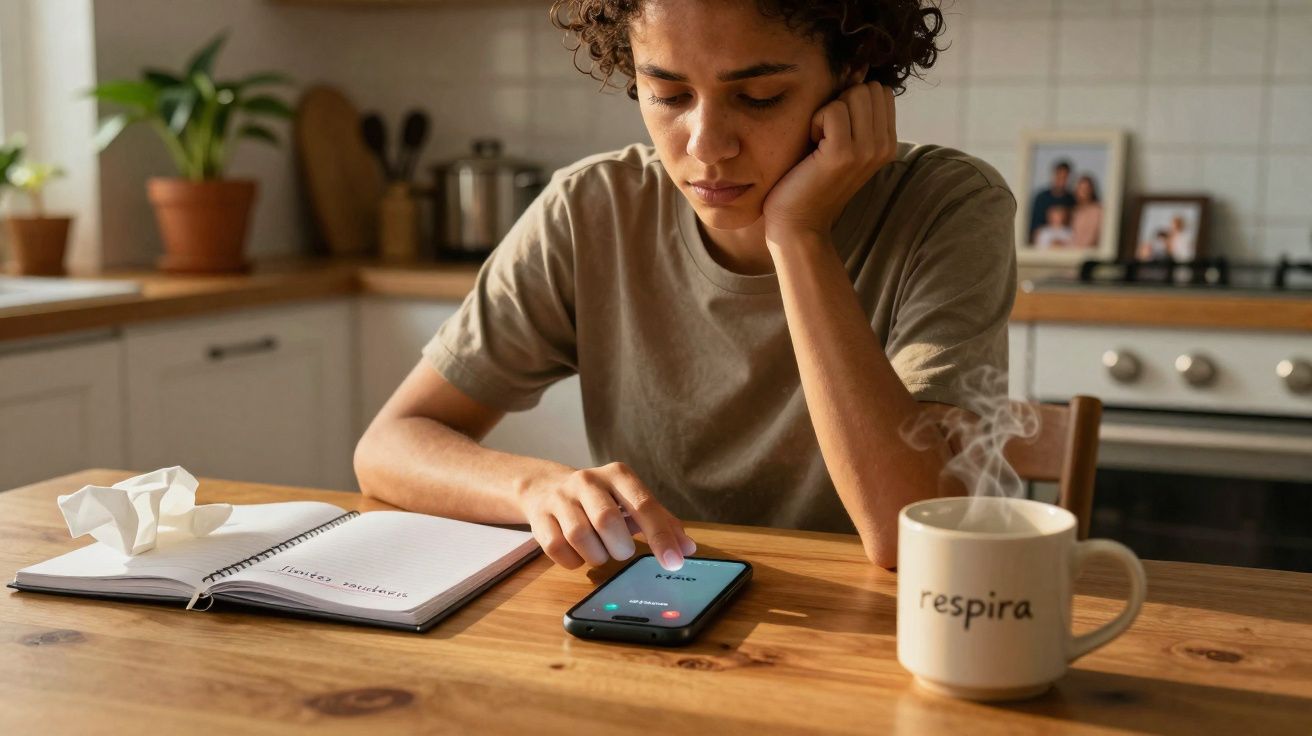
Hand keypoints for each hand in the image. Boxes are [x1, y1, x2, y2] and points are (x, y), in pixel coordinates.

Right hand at [518, 461, 696, 570]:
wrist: (545, 487)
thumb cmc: (600, 499)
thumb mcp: (631, 501)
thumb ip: (661, 523)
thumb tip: (687, 549)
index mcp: (618, 475)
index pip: (644, 505)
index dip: (661, 536)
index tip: (675, 562)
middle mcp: (588, 480)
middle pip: (608, 521)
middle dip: (619, 547)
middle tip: (621, 550)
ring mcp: (560, 497)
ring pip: (580, 536)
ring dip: (596, 555)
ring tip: (599, 551)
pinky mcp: (540, 517)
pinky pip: (557, 549)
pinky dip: (573, 560)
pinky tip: (578, 553)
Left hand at [762, 81, 896, 245]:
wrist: (797, 224)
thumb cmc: (809, 179)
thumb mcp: (840, 142)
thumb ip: (854, 112)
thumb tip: (858, 68)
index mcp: (887, 142)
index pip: (879, 90)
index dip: (852, 100)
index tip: (834, 130)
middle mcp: (884, 146)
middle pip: (868, 88)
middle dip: (841, 102)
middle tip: (824, 136)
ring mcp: (867, 151)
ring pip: (853, 95)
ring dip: (826, 112)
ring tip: (818, 142)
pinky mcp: (843, 154)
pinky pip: (832, 110)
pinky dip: (815, 122)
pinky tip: (811, 146)